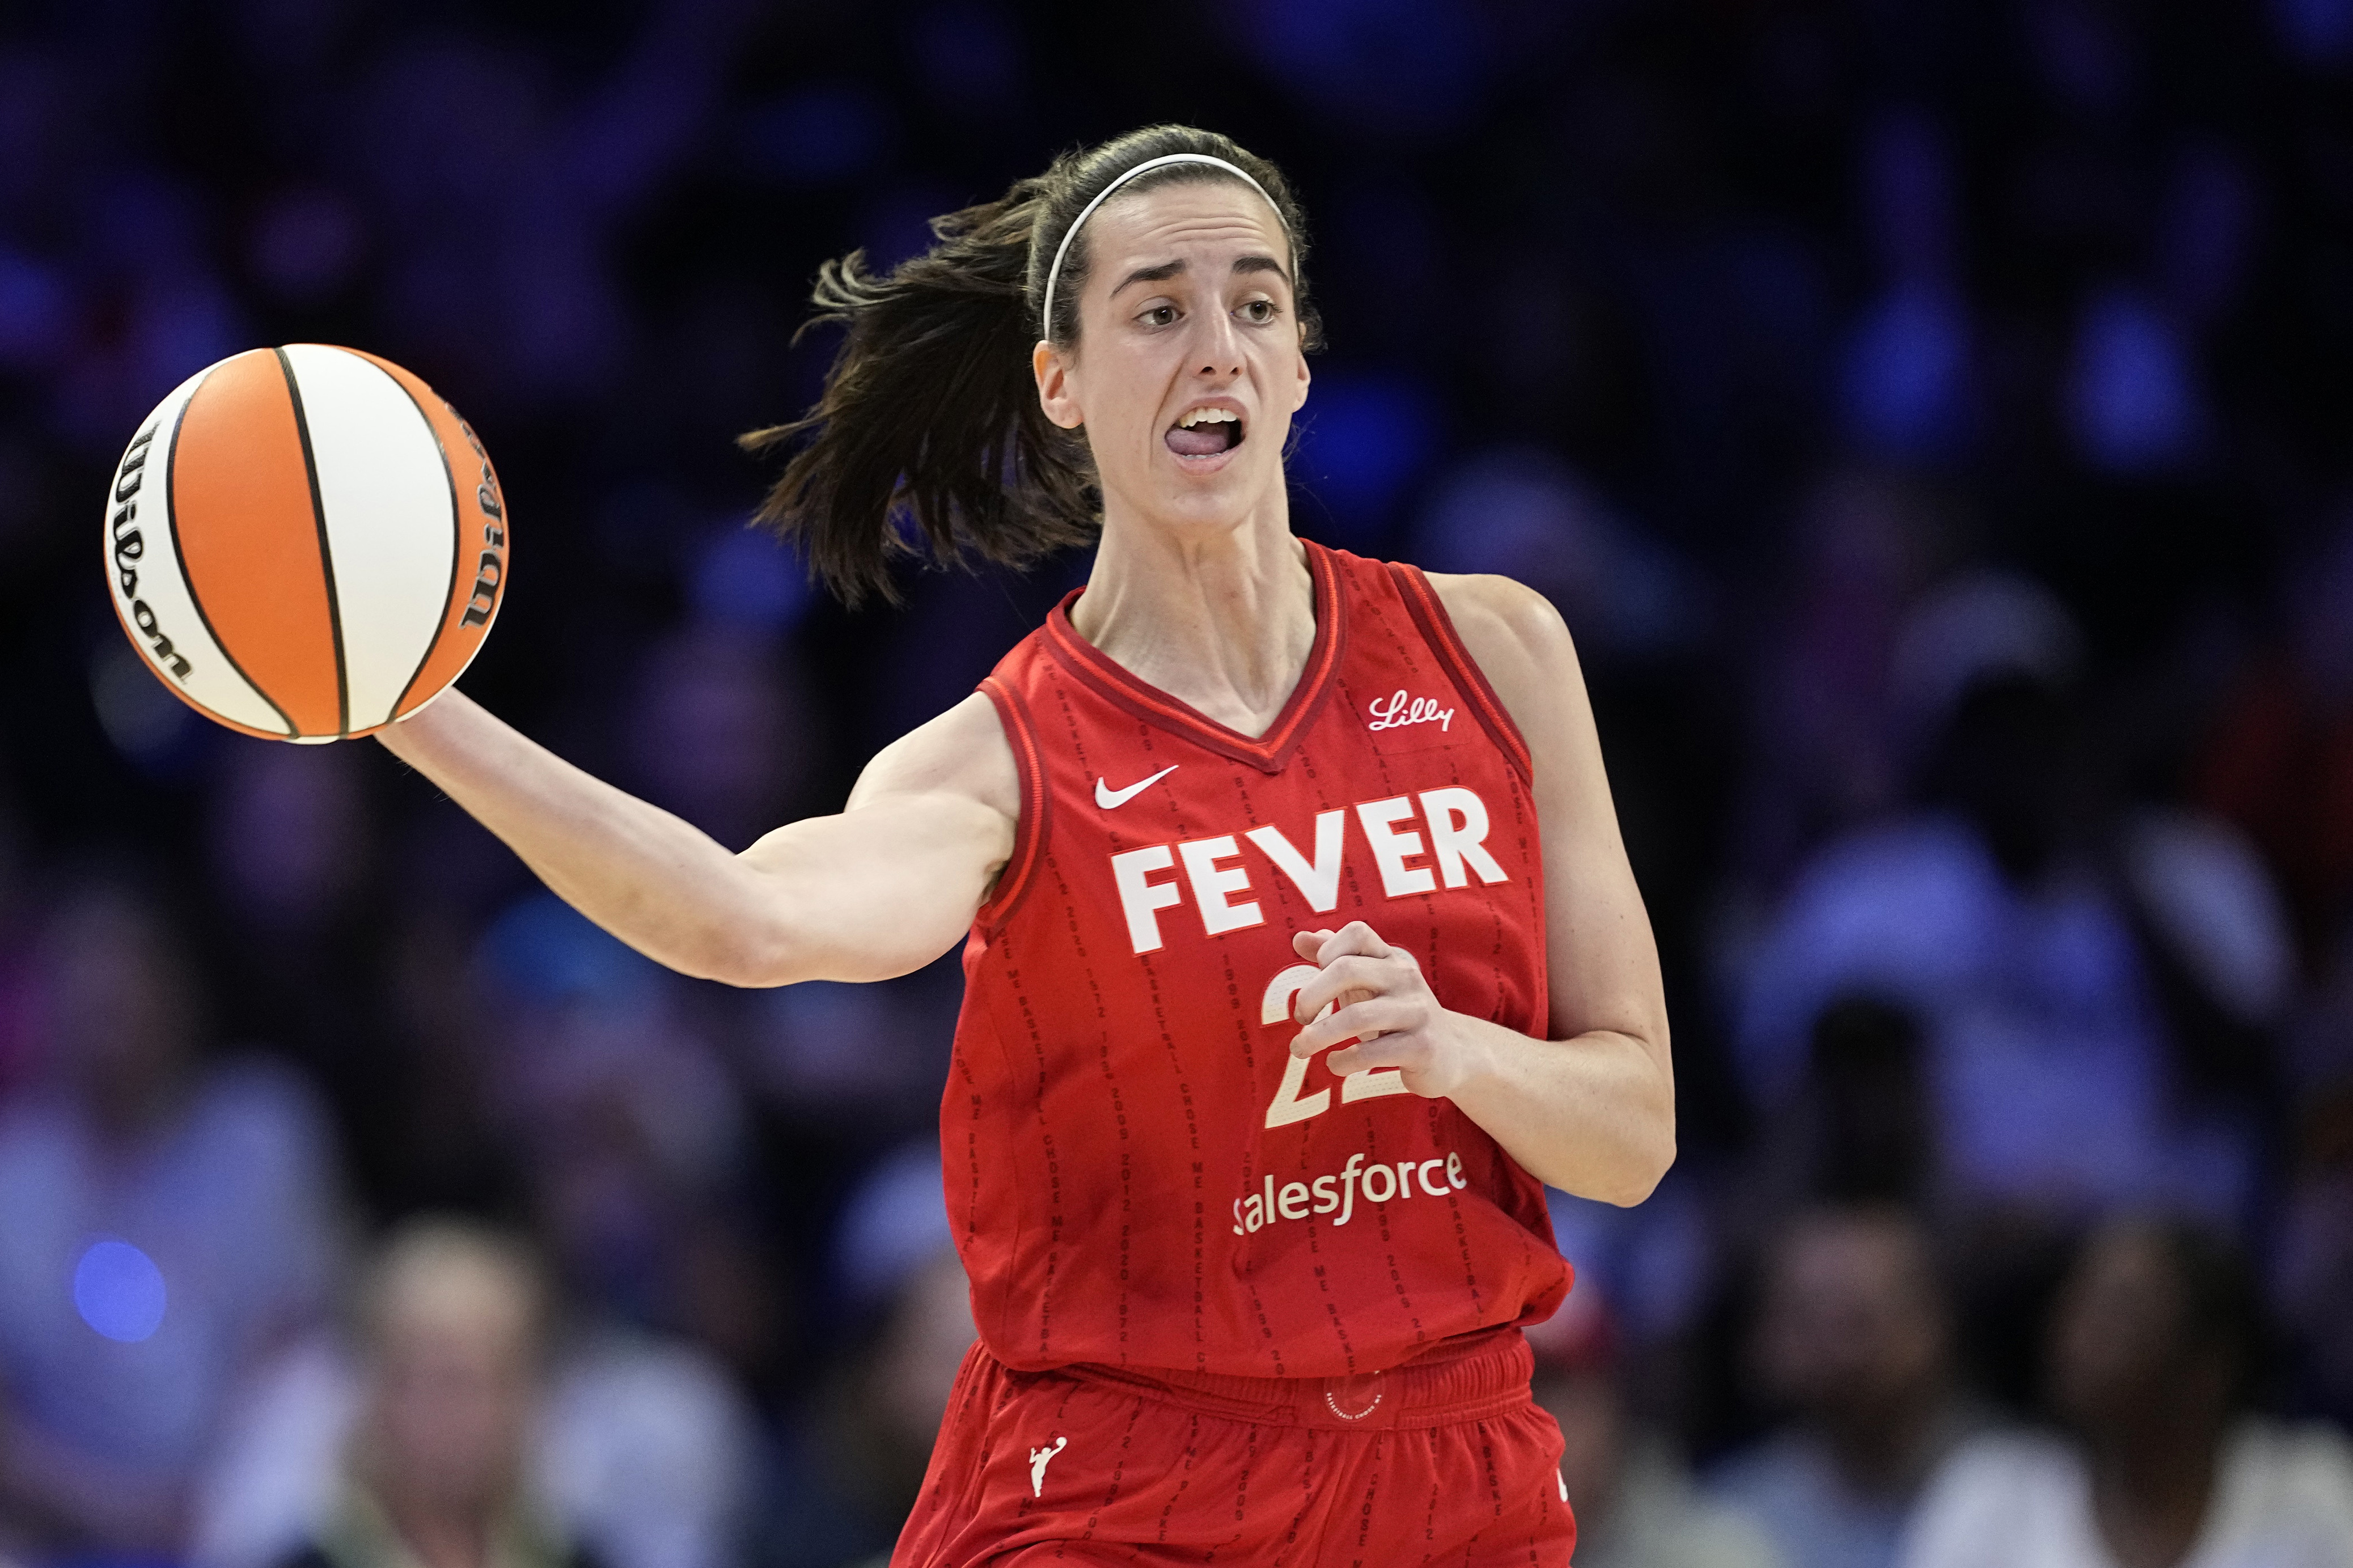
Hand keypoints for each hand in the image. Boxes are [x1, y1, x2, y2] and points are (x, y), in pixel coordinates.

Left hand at [1288, 922, 1483, 1098]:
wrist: (1452, 1053)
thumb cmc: (1397, 1013)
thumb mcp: (1370, 983)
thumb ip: (1336, 958)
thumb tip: (1299, 938)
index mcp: (1391, 958)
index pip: (1357, 933)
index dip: (1327, 950)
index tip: (1315, 978)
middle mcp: (1405, 978)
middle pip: (1347, 969)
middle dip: (1311, 995)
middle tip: (1300, 1018)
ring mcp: (1417, 1012)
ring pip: (1357, 1017)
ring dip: (1318, 1036)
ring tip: (1300, 1049)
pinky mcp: (1422, 1048)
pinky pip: (1371, 1053)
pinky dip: (1343, 1061)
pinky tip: (1335, 1064)